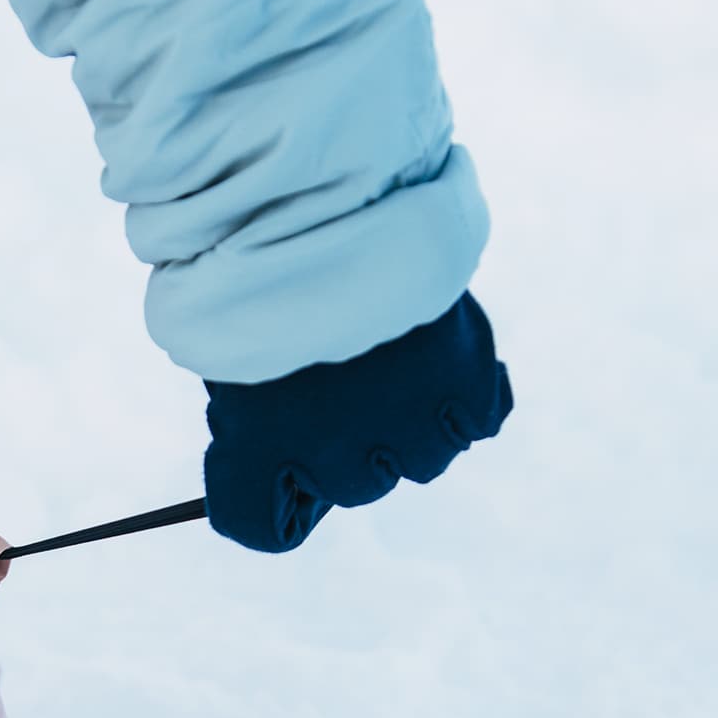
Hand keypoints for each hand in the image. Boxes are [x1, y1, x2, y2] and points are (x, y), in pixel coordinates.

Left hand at [203, 293, 512, 553]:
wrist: (323, 193)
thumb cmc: (267, 264)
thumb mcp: (239, 342)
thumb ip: (263, 411)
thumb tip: (296, 458)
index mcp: (258, 445)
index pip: (261, 525)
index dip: (274, 499)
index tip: (280, 470)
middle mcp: (332, 454)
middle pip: (358, 484)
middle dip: (352, 441)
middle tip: (346, 376)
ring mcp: (403, 425)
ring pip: (424, 459)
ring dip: (414, 419)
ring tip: (396, 355)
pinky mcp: (461, 387)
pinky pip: (478, 419)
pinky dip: (467, 393)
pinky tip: (441, 350)